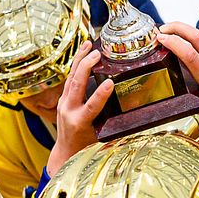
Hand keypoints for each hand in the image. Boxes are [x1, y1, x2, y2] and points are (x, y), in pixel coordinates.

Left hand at [47, 40, 113, 174]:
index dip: (100, 95)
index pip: (90, 107)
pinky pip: (69, 79)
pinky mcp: (62, 98)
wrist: (65, 152)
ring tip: (89, 45)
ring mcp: (63, 104)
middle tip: (97, 54)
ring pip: (70, 77)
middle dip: (86, 66)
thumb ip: (115, 121)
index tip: (110, 82)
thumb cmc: (86, 146)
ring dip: (80, 60)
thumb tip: (136, 105)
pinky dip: (76, 65)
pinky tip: (83, 53)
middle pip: (76, 85)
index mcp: (79, 123)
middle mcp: (68, 111)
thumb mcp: (102, 136)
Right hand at [157, 22, 198, 145]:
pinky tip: (185, 43)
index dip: (172, 43)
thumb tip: (171, 83)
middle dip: (176, 27)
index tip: (160, 39)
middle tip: (161, 29)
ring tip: (169, 33)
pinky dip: (193, 39)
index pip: (189, 53)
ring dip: (184, 31)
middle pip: (196, 35)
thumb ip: (186, 92)